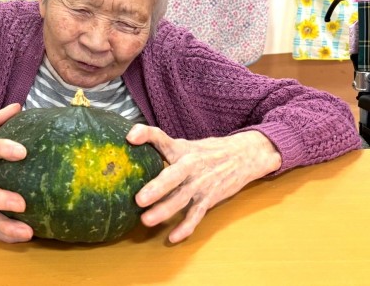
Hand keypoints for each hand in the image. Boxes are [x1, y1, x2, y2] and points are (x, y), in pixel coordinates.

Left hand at [126, 125, 281, 243]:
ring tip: (146, 220)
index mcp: (181, 149)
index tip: (130, 137)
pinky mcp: (209, 198)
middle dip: (157, 188)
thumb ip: (159, 146)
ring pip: (182, 199)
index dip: (146, 135)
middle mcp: (191, 165)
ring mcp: (201, 183)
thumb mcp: (184, 144)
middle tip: (139, 199)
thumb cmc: (206, 151)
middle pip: (173, 176)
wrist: (243, 156)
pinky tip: (172, 237)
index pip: (161, 137)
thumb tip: (129, 142)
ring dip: (165, 211)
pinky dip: (185, 227)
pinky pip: (196, 215)